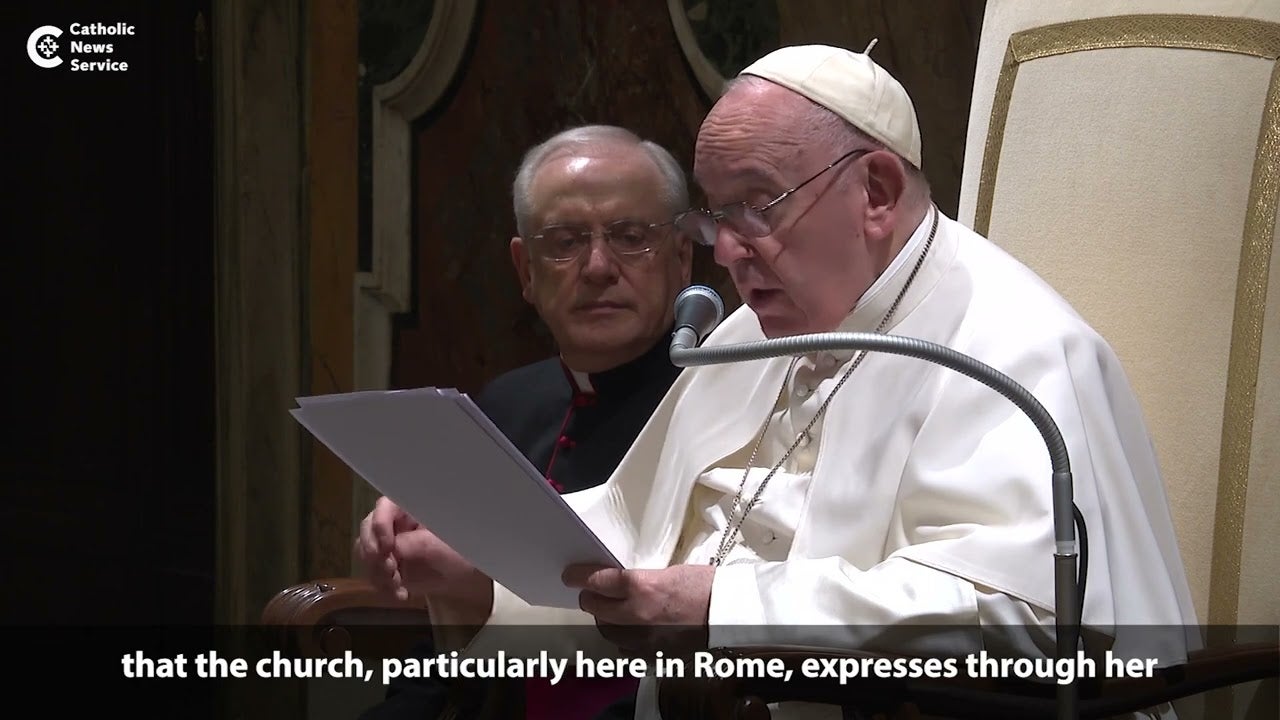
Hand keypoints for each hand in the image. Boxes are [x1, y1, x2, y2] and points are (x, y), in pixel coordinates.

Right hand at [356, 497, 491, 617]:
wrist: (467, 577)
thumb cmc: (461, 552)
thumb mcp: (439, 547)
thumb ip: (413, 543)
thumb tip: (392, 547)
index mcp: (410, 509)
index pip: (384, 507)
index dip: (379, 525)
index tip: (387, 548)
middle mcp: (396, 522)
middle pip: (368, 530)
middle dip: (374, 553)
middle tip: (390, 569)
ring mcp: (389, 543)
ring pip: (366, 553)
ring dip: (377, 572)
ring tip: (398, 585)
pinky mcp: (388, 564)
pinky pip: (373, 573)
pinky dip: (383, 586)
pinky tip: (401, 594)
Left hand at [563, 564, 714, 653]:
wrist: (730, 614)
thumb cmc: (705, 586)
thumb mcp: (668, 572)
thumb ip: (640, 579)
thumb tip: (618, 583)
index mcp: (642, 587)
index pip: (598, 581)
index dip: (580, 577)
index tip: (570, 576)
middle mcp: (637, 615)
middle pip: (596, 608)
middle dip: (591, 598)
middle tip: (594, 592)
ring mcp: (644, 639)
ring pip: (607, 631)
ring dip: (606, 619)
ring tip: (613, 611)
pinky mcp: (652, 655)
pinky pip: (625, 649)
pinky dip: (623, 639)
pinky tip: (631, 630)